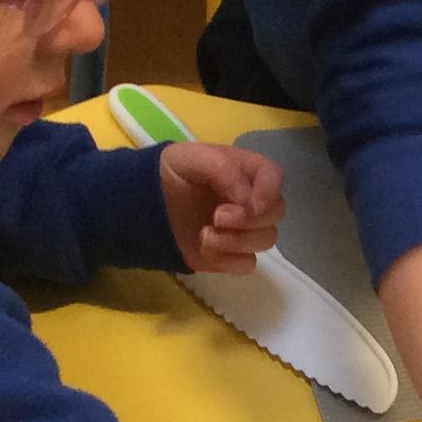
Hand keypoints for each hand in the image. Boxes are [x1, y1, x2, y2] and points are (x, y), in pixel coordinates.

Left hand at [160, 141, 284, 274]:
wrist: (146, 204)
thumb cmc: (173, 173)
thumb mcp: (193, 157)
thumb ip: (224, 169)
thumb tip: (247, 200)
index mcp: (247, 172)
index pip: (275, 177)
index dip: (269, 192)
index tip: (250, 204)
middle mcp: (252, 200)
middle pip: (276, 213)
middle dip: (249, 219)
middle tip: (216, 217)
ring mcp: (244, 229)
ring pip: (266, 240)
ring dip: (237, 240)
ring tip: (205, 235)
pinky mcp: (232, 255)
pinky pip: (248, 264)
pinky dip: (229, 260)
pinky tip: (206, 249)